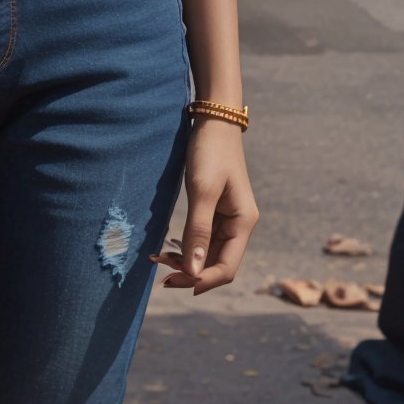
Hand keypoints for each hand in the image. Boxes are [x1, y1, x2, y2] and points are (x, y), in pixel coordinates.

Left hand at [151, 119, 258, 295]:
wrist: (213, 121)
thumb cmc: (210, 152)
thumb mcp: (202, 191)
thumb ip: (197, 231)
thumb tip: (192, 272)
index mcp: (243, 223)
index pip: (227, 268)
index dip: (201, 280)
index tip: (172, 282)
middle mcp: (239, 225)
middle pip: (217, 263)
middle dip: (190, 273)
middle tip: (160, 275)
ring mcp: (227, 218)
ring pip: (208, 253)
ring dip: (187, 262)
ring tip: (160, 260)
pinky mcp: (215, 211)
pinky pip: (202, 239)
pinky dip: (187, 247)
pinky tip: (169, 249)